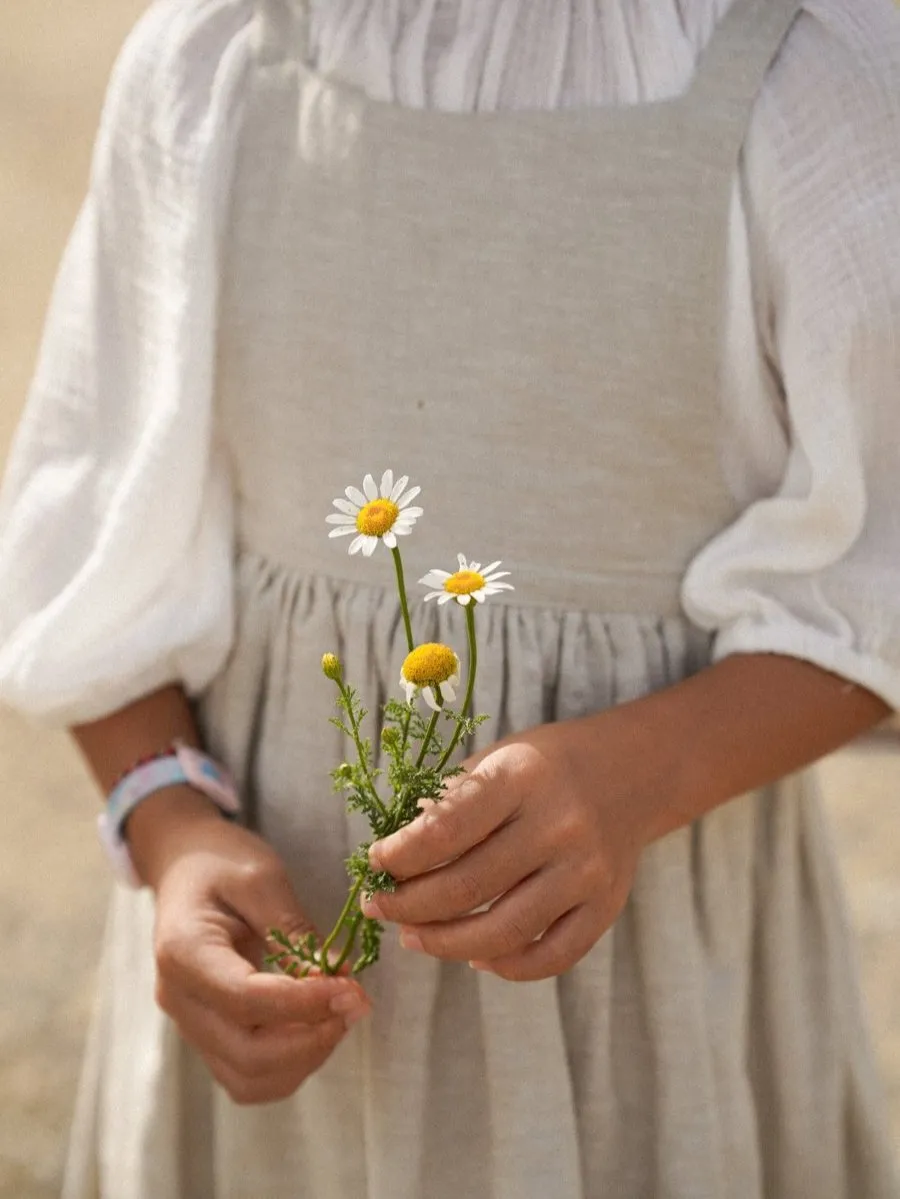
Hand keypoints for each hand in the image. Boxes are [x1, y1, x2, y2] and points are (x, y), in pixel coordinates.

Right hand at [130, 790, 369, 1104]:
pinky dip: (290, 1063)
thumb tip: (338, 977)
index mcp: (183, 951)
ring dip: (304, 1058)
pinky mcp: (207, 1034)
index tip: (353, 989)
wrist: (184, 866)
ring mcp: (189, 1023)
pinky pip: (247, 1073)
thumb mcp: (262, 878)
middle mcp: (178, 999)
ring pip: (248, 1078)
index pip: (245, 1000)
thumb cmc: (221, 862)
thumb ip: (294, 930)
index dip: (304, 1003)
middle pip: (246, 1054)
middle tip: (357, 1001)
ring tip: (341, 1012)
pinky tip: (318, 1024)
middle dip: (312, 1039)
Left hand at [361, 718, 653, 981]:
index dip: (400, 856)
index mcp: (523, 777)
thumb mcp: (497, 758)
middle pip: (467, 887)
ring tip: (412, 936)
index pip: (446, 829)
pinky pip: (549, 957)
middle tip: (380, 906)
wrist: (631, 772)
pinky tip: (475, 956)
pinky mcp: (605, 907)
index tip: (374, 863)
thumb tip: (392, 856)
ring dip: (444, 943)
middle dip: (409, 905)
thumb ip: (449, 802)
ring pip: (502, 932)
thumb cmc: (545, 765)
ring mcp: (586, 872)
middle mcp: (559, 825)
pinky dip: (505, 966)